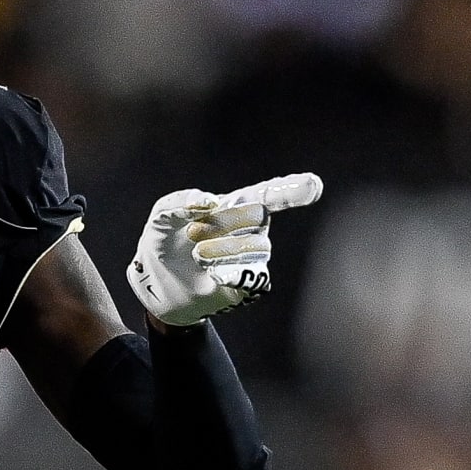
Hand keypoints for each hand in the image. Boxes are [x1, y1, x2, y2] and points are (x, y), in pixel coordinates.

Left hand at [127, 173, 322, 326]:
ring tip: (196, 254)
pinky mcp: (250, 284)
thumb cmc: (165, 242)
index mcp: (236, 207)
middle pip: (256, 215)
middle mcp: (252, 229)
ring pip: (255, 246)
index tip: (312, 184)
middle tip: (191, 233)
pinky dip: (233, 274)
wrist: (157, 284)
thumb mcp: (162, 216)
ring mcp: (253, 257)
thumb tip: (208, 201)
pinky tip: (216, 275)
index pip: (268, 194)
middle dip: (222, 222)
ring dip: (221, 249)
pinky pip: (253, 276)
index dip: (291, 189)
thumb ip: (179, 201)